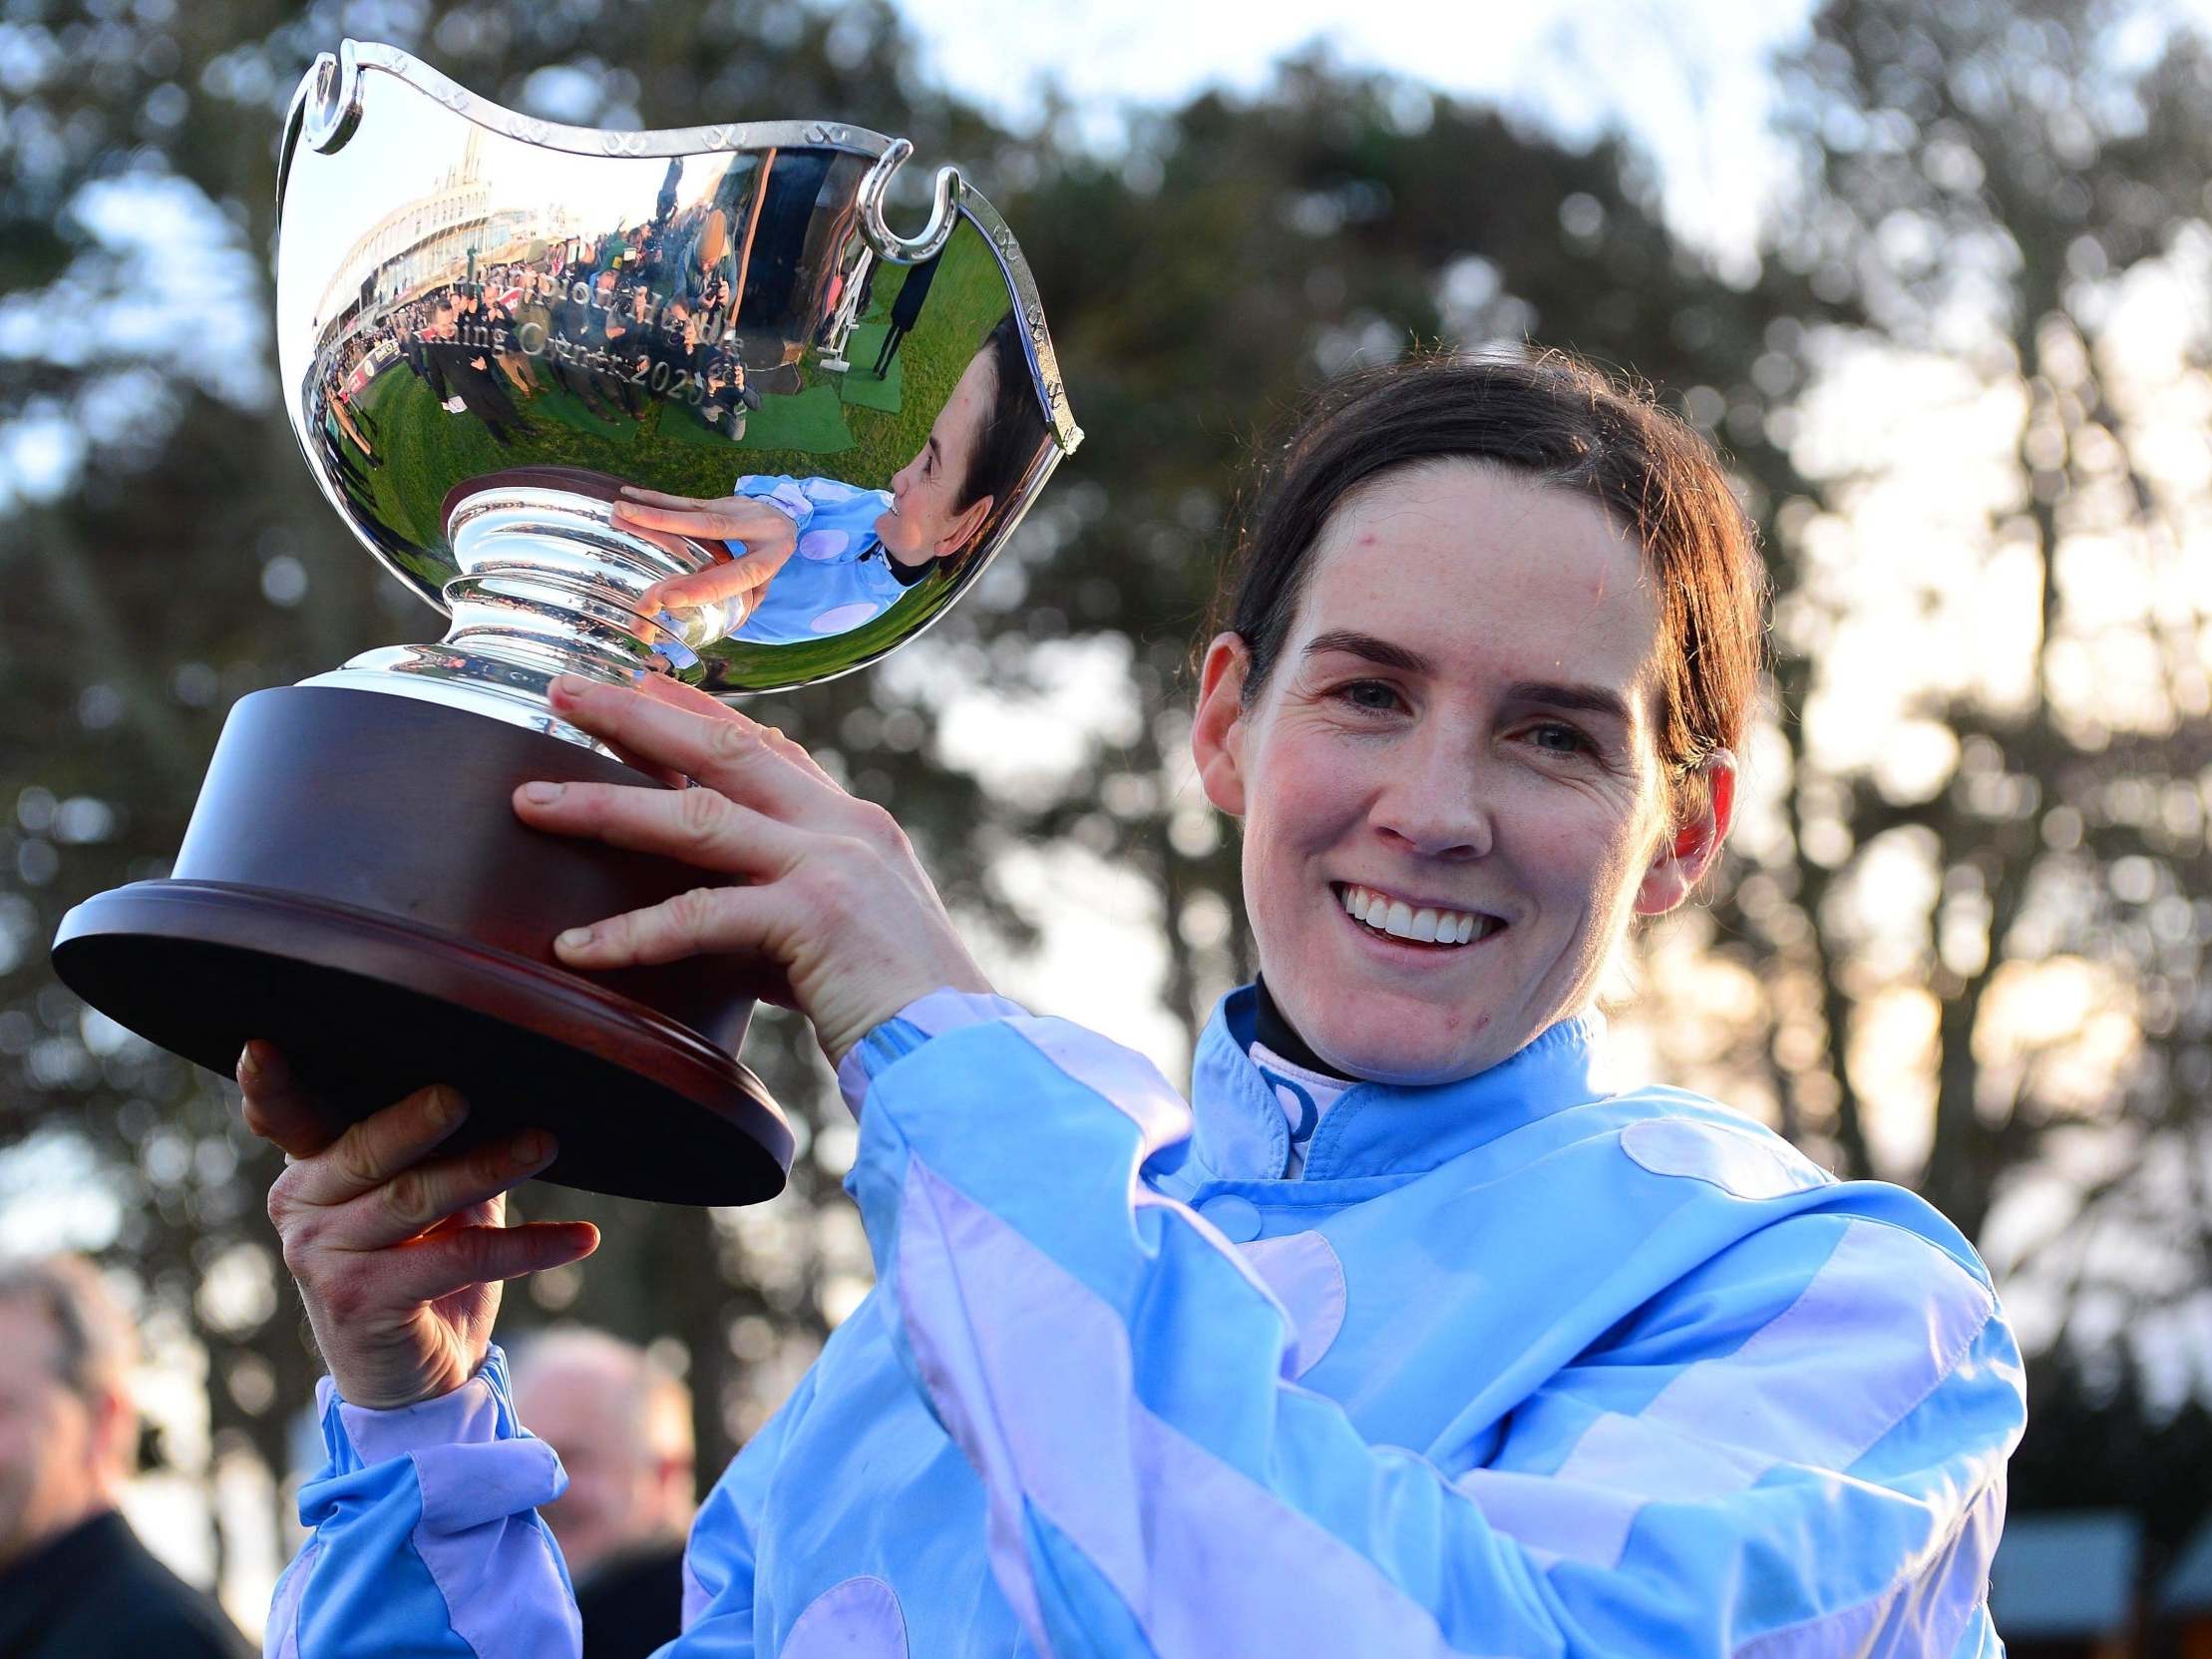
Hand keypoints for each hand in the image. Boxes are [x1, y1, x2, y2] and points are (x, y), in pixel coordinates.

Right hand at [241, 1044, 598, 1409]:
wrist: (414, 1376)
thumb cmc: (422, 1265)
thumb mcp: (426, 1197)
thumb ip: (436, 1145)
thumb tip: (497, 1082)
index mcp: (311, 1168)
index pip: (289, 1117)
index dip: (271, 1085)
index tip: (260, 1047)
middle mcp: (302, 1208)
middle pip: (367, 1150)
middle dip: (420, 1121)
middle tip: (463, 1096)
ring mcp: (325, 1258)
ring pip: (414, 1199)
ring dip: (488, 1168)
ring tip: (545, 1145)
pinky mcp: (364, 1302)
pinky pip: (459, 1258)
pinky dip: (528, 1246)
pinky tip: (579, 1237)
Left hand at [512, 675, 992, 1068]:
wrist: (963, 1054)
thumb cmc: (902, 1012)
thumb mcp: (839, 940)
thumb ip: (780, 912)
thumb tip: (708, 921)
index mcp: (856, 826)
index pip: (767, 747)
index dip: (697, 713)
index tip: (638, 684)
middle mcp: (845, 828)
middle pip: (724, 748)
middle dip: (637, 715)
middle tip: (565, 691)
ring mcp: (832, 864)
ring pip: (698, 816)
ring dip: (606, 805)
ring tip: (532, 804)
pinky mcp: (814, 916)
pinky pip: (702, 916)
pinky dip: (633, 932)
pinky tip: (577, 948)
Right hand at [612, 487, 799, 613]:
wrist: (786, 513)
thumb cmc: (770, 555)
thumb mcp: (768, 580)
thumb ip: (749, 600)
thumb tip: (723, 628)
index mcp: (770, 556)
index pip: (739, 574)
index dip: (706, 587)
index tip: (668, 599)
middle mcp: (752, 526)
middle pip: (708, 526)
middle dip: (664, 524)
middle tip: (626, 521)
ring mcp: (734, 509)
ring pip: (692, 510)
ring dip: (653, 509)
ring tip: (619, 510)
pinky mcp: (718, 501)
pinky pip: (685, 502)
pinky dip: (656, 500)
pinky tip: (630, 497)